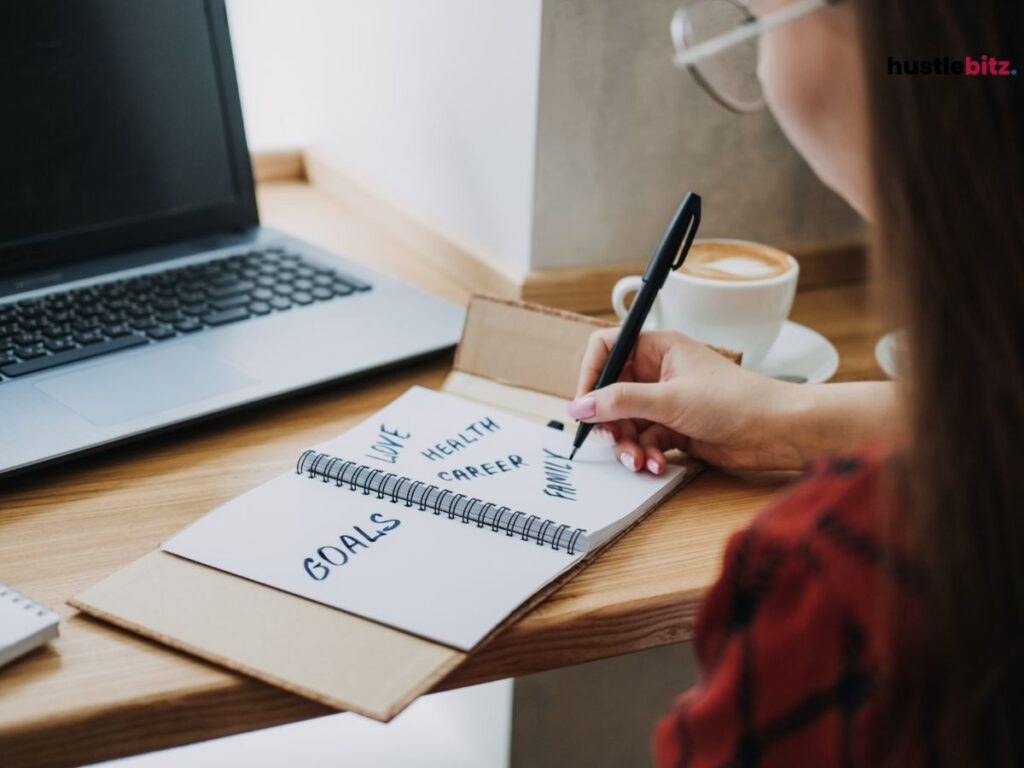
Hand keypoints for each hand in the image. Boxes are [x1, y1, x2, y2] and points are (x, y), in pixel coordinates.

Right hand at [568, 329, 900, 473]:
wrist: (777, 431)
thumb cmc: (735, 400)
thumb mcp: (670, 399)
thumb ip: (620, 402)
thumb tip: (577, 407)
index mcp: (657, 347)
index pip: (606, 348)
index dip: (590, 374)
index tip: (583, 405)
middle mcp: (658, 371)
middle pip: (611, 392)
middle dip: (609, 421)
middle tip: (612, 441)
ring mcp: (665, 400)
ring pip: (626, 422)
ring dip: (627, 445)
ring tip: (639, 461)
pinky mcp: (674, 427)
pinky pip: (644, 440)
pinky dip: (646, 454)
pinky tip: (656, 466)